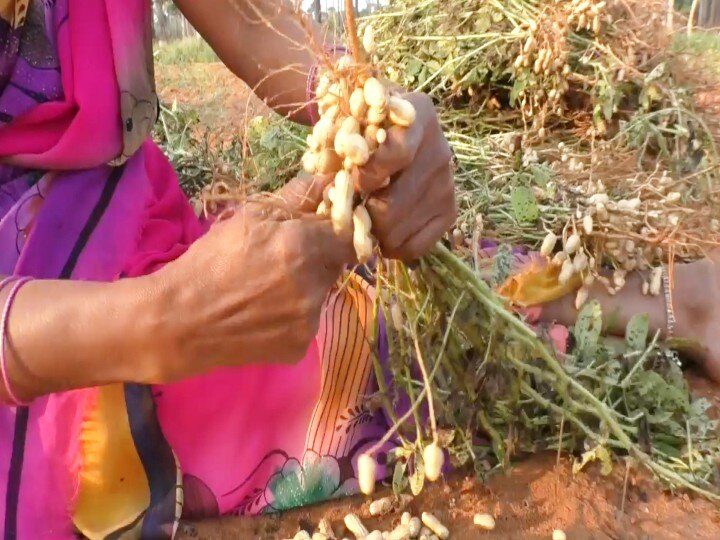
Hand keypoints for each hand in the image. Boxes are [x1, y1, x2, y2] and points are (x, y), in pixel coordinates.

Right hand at [150, 190, 354, 381]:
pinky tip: (264, 313)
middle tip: (283, 260)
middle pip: (335, 264)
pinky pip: (308, 322)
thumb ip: (296, 198)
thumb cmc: (210, 262)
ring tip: (267, 289)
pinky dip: (293, 315)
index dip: (334, 231)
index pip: (347, 235)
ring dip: (306, 287)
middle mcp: (314, 285)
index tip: (318, 231)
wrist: (180, 322)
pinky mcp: (301, 347)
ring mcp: (310, 320)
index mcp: (302, 247)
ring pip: (321, 294)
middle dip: (317, 258)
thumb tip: (329, 179)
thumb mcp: (248, 218)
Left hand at [358, 92, 456, 260]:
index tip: (348, 183)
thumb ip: (343, 143)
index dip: (366, 176)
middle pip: (394, 203)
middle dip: (363, 213)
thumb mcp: (351, 119)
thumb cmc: (363, 124)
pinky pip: (416, 246)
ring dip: (373, 232)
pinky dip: (393, 247)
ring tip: (364, 218)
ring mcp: (447, 183)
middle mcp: (440, 150)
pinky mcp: (449, 211)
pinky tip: (382, 232)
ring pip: (398, 229)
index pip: (397, 154)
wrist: (393, 131)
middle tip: (349, 208)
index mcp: (419, 116)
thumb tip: (332, 179)